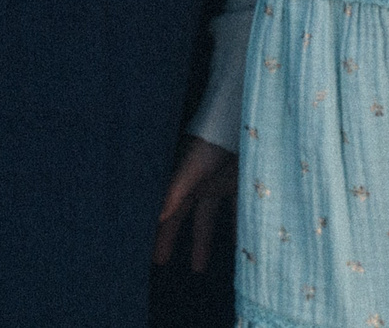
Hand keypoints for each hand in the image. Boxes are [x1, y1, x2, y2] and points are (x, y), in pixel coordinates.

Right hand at [152, 136, 238, 272]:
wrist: (243, 120)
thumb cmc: (213, 139)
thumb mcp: (192, 167)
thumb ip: (176, 191)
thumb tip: (157, 217)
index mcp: (181, 179)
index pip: (164, 210)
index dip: (156, 230)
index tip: (145, 253)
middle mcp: (196, 184)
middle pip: (180, 217)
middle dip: (170, 238)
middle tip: (160, 262)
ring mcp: (218, 184)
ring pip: (207, 219)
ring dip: (203, 242)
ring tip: (198, 268)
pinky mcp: (240, 184)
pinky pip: (237, 212)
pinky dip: (238, 229)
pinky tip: (240, 249)